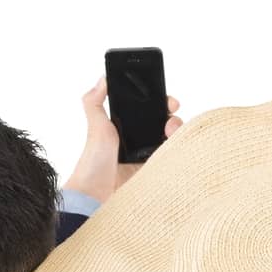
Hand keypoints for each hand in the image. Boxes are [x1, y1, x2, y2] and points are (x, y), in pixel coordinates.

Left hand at [62, 78, 182, 203]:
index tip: (167, 100)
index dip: (161, 102)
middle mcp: (140, 140)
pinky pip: (172, 158)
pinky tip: (175, 147)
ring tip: (171, 133)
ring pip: (172, 140)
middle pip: (166, 123)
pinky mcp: (156, 172)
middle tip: (170, 119)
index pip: (150, 110)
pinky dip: (177, 151)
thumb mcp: (95, 125)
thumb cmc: (93, 161)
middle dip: (173, 116)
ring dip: (178, 132)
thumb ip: (94, 101)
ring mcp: (149, 156)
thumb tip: (102, 79)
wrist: (95, 193)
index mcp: (127, 126)